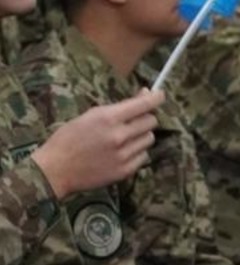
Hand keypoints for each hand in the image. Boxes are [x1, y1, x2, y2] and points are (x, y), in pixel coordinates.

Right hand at [32, 90, 163, 198]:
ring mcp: (123, 155)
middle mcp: (119, 136)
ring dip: (140, 136)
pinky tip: (121, 153)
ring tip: (123, 139)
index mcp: (108, 118)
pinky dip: (136, 152)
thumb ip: (119, 107)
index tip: (160, 95)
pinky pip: (144, 156)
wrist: (54, 169)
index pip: (145, 104)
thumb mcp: (90, 115)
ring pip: (149, 139)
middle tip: (132, 121)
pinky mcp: (125, 170)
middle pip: (151, 121)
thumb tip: (145, 94)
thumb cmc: (68, 139)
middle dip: (144, 118)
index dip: (156, 98)